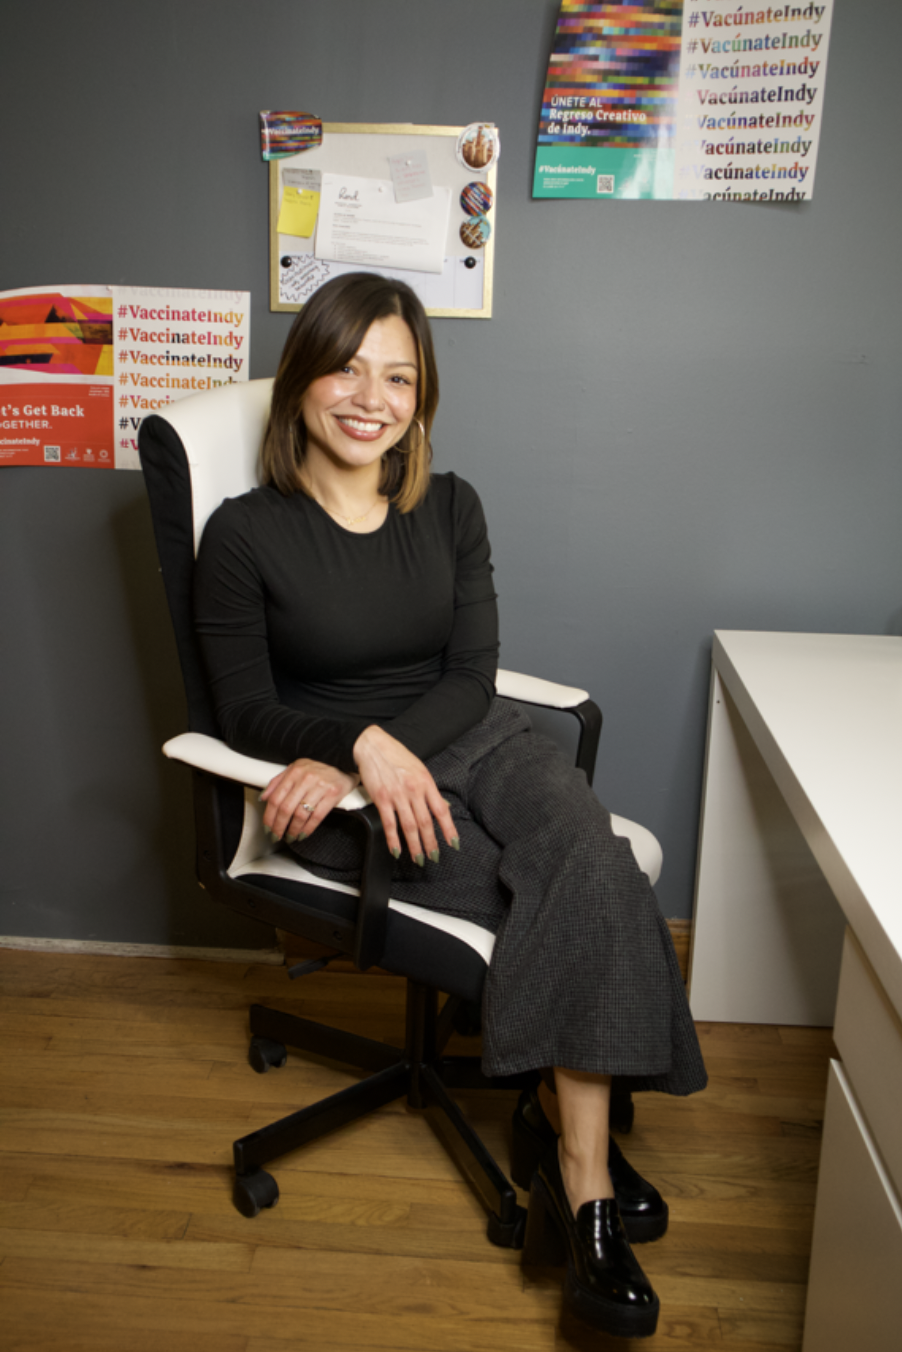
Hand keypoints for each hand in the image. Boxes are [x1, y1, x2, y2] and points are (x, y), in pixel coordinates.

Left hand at [259, 759, 358, 842]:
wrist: (344, 762)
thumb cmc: (320, 768)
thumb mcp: (296, 768)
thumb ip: (278, 781)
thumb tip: (263, 797)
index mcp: (295, 771)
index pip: (275, 798)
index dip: (269, 816)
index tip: (267, 827)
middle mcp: (306, 778)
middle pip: (286, 808)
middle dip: (278, 826)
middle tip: (276, 836)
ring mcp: (320, 786)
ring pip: (300, 814)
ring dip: (293, 830)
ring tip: (290, 836)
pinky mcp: (333, 794)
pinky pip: (317, 816)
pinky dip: (308, 828)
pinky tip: (303, 834)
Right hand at [352, 725, 458, 863]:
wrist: (373, 746)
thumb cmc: (397, 757)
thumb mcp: (419, 770)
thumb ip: (430, 790)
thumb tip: (443, 808)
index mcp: (426, 782)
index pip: (441, 810)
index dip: (449, 829)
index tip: (454, 843)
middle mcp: (414, 790)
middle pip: (426, 822)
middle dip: (431, 843)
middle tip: (434, 857)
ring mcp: (397, 795)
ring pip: (409, 826)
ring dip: (415, 845)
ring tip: (418, 858)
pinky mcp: (382, 799)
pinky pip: (389, 823)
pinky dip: (393, 839)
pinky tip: (397, 850)